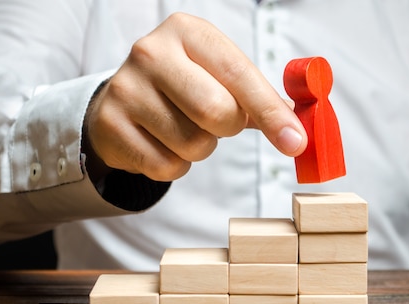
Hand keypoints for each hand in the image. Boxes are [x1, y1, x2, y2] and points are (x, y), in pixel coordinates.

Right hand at [83, 13, 306, 181]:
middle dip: (228, 128)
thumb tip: (298, 128)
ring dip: (200, 148)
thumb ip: (257, 98)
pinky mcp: (111, 126)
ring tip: (183, 128)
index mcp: (186, 32)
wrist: (121, 102)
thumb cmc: (182, 87)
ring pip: (193, 144)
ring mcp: (126, 89)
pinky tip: (162, 143)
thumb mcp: (216, 75)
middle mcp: (151, 53)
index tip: (295, 141)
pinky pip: (166, 167)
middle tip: (219, 122)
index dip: (271, 111)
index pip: (239, 73)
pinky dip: (175, 165)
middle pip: (216, 111)